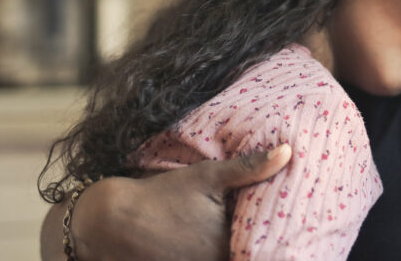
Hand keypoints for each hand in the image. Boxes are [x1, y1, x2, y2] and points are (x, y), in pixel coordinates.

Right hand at [40, 144, 291, 260]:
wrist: (110, 221)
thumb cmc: (163, 195)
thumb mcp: (207, 176)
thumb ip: (250, 168)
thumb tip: (289, 151)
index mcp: (225, 246)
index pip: (263, 249)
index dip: (276, 240)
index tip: (290, 229)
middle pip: (246, 255)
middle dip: (256, 244)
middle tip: (276, 231)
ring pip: (229, 257)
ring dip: (239, 248)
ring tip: (255, 237)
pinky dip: (220, 253)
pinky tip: (222, 242)